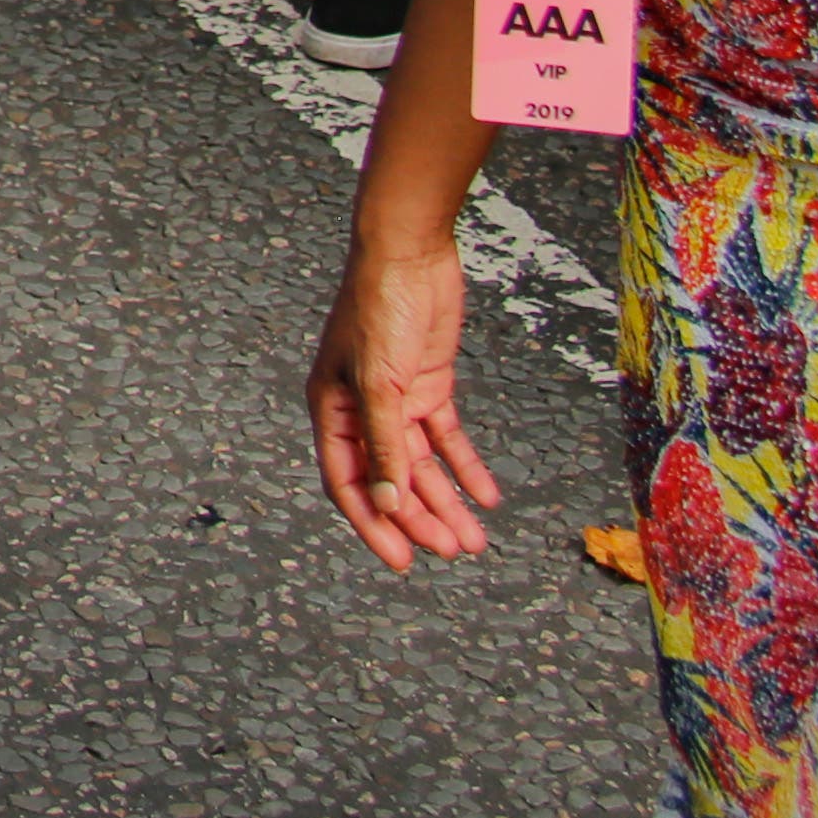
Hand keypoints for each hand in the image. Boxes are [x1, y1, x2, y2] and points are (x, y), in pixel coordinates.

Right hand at [306, 238, 497, 570]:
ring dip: (446, 501)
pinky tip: (486, 495)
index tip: (401, 562)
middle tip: (452, 551)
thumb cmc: (375, 307)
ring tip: (474, 537)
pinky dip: (466, 468)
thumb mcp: (378, 383)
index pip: (349, 483)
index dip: (373, 524)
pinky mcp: (427, 387)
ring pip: (422, 467)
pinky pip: (448, 440)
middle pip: (391, 481)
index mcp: (332, 410)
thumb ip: (384, 445)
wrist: (408, 255)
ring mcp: (397, 400)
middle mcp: (361, 412)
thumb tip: (388, 503)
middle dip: (420, 519)